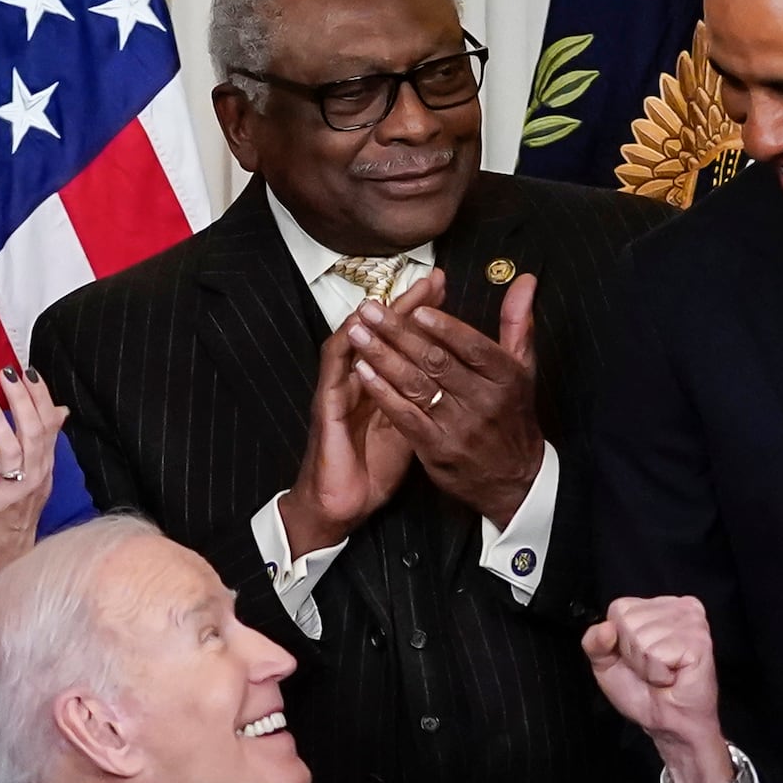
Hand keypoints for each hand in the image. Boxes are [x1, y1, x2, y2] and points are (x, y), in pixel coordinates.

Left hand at [0, 367, 70, 586]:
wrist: (6, 559)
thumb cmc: (15, 515)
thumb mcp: (36, 475)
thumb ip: (44, 441)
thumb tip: (60, 410)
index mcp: (44, 466)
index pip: (48, 424)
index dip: (40, 396)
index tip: (29, 371)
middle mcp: (35, 476)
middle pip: (35, 431)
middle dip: (22, 400)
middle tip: (7, 375)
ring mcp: (15, 491)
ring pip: (13, 450)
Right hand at [280, 285, 423, 557]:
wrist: (342, 502)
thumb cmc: (374, 467)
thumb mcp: (412, 428)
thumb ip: (428, 399)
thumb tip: (455, 379)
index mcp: (386, 384)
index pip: (406, 340)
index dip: (425, 314)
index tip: (446, 290)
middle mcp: (361, 380)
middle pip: (383, 333)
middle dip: (408, 305)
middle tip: (431, 280)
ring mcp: (341, 389)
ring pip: (355, 342)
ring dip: (372, 318)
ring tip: (392, 293)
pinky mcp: (327, 407)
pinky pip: (334, 372)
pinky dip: (345, 349)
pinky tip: (356, 330)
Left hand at [348, 268, 545, 527]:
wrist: (513, 479)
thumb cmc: (512, 415)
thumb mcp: (523, 369)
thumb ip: (518, 322)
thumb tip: (525, 278)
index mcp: (505, 377)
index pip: (472, 346)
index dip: (444, 327)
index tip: (415, 307)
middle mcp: (483, 401)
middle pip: (437, 362)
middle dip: (398, 333)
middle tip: (369, 310)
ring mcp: (459, 427)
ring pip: (417, 386)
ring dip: (383, 358)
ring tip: (357, 333)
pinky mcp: (437, 449)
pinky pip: (406, 416)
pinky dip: (384, 393)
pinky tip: (363, 372)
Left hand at [583, 594, 732, 782]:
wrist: (667, 722)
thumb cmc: (642, 691)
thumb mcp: (605, 663)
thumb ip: (594, 642)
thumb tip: (605, 628)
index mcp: (657, 606)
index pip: (619, 608)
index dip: (618, 640)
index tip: (636, 657)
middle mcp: (678, 607)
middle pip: (629, 622)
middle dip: (633, 654)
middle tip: (651, 669)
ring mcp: (692, 622)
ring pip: (643, 638)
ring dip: (647, 666)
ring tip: (663, 673)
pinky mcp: (699, 641)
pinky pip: (658, 653)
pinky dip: (658, 673)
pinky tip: (673, 676)